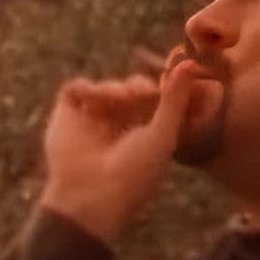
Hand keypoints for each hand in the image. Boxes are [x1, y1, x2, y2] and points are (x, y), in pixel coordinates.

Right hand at [38, 61, 208, 242]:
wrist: (92, 196)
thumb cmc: (135, 173)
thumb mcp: (162, 134)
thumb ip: (175, 99)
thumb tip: (191, 63)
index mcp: (144, 132)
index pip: (155, 100)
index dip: (161, 88)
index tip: (167, 83)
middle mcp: (118, 125)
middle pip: (131, 88)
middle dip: (139, 86)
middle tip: (144, 92)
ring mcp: (92, 120)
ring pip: (106, 87)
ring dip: (115, 88)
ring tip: (122, 98)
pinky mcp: (68, 116)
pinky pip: (77, 88)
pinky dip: (88, 88)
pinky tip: (97, 98)